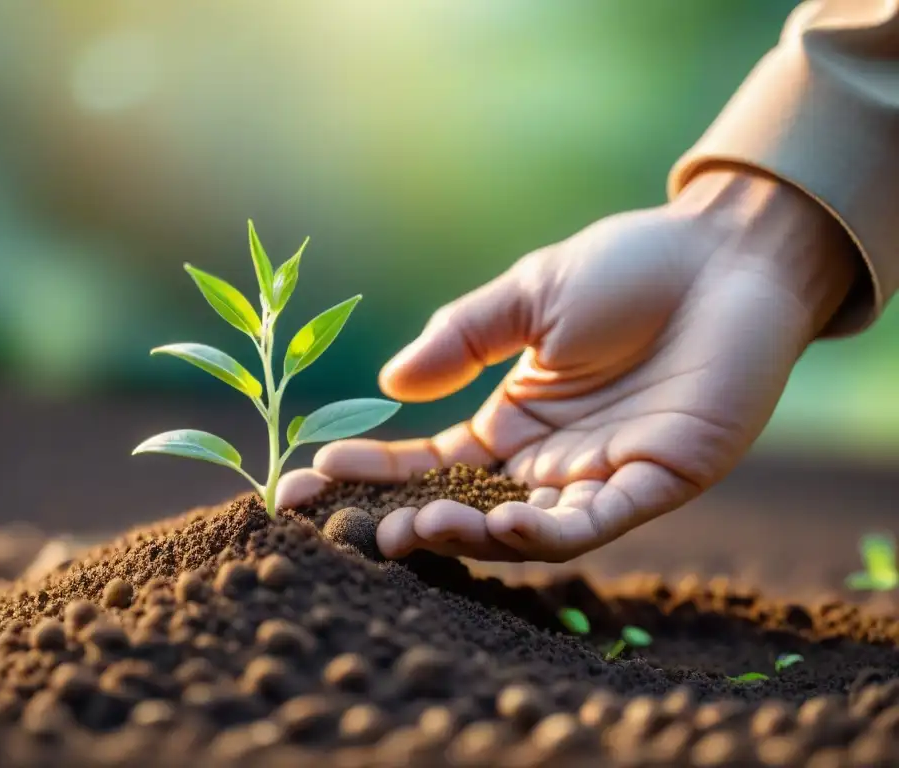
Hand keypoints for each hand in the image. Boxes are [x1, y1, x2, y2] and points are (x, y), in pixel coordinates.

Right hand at [279, 169, 857, 561]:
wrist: (725, 255)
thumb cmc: (630, 267)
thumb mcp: (529, 294)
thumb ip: (462, 338)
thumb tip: (388, 385)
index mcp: (513, 419)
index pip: (429, 461)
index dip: (371, 473)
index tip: (309, 480)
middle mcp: (548, 461)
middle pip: (466, 509)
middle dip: (407, 522)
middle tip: (357, 529)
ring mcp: (599, 476)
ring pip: (524, 532)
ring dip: (469, 536)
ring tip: (415, 527)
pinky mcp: (657, 480)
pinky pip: (597, 523)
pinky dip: (549, 534)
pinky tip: (501, 526)